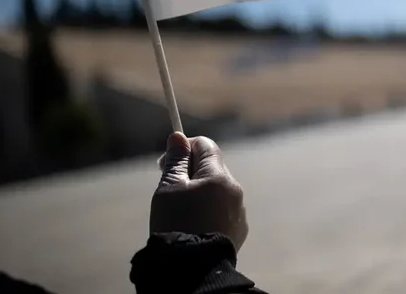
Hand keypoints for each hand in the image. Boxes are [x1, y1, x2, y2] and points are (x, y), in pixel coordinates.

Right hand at [150, 133, 248, 250]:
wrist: (193, 268)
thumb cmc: (177, 224)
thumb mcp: (169, 188)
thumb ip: (176, 160)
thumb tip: (178, 137)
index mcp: (219, 176)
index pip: (206, 146)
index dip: (185, 148)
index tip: (166, 161)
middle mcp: (235, 190)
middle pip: (212, 168)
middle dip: (190, 172)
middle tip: (169, 187)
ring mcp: (239, 211)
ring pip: (217, 190)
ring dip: (200, 193)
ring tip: (180, 212)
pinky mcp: (239, 229)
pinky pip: (222, 210)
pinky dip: (208, 211)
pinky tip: (193, 225)